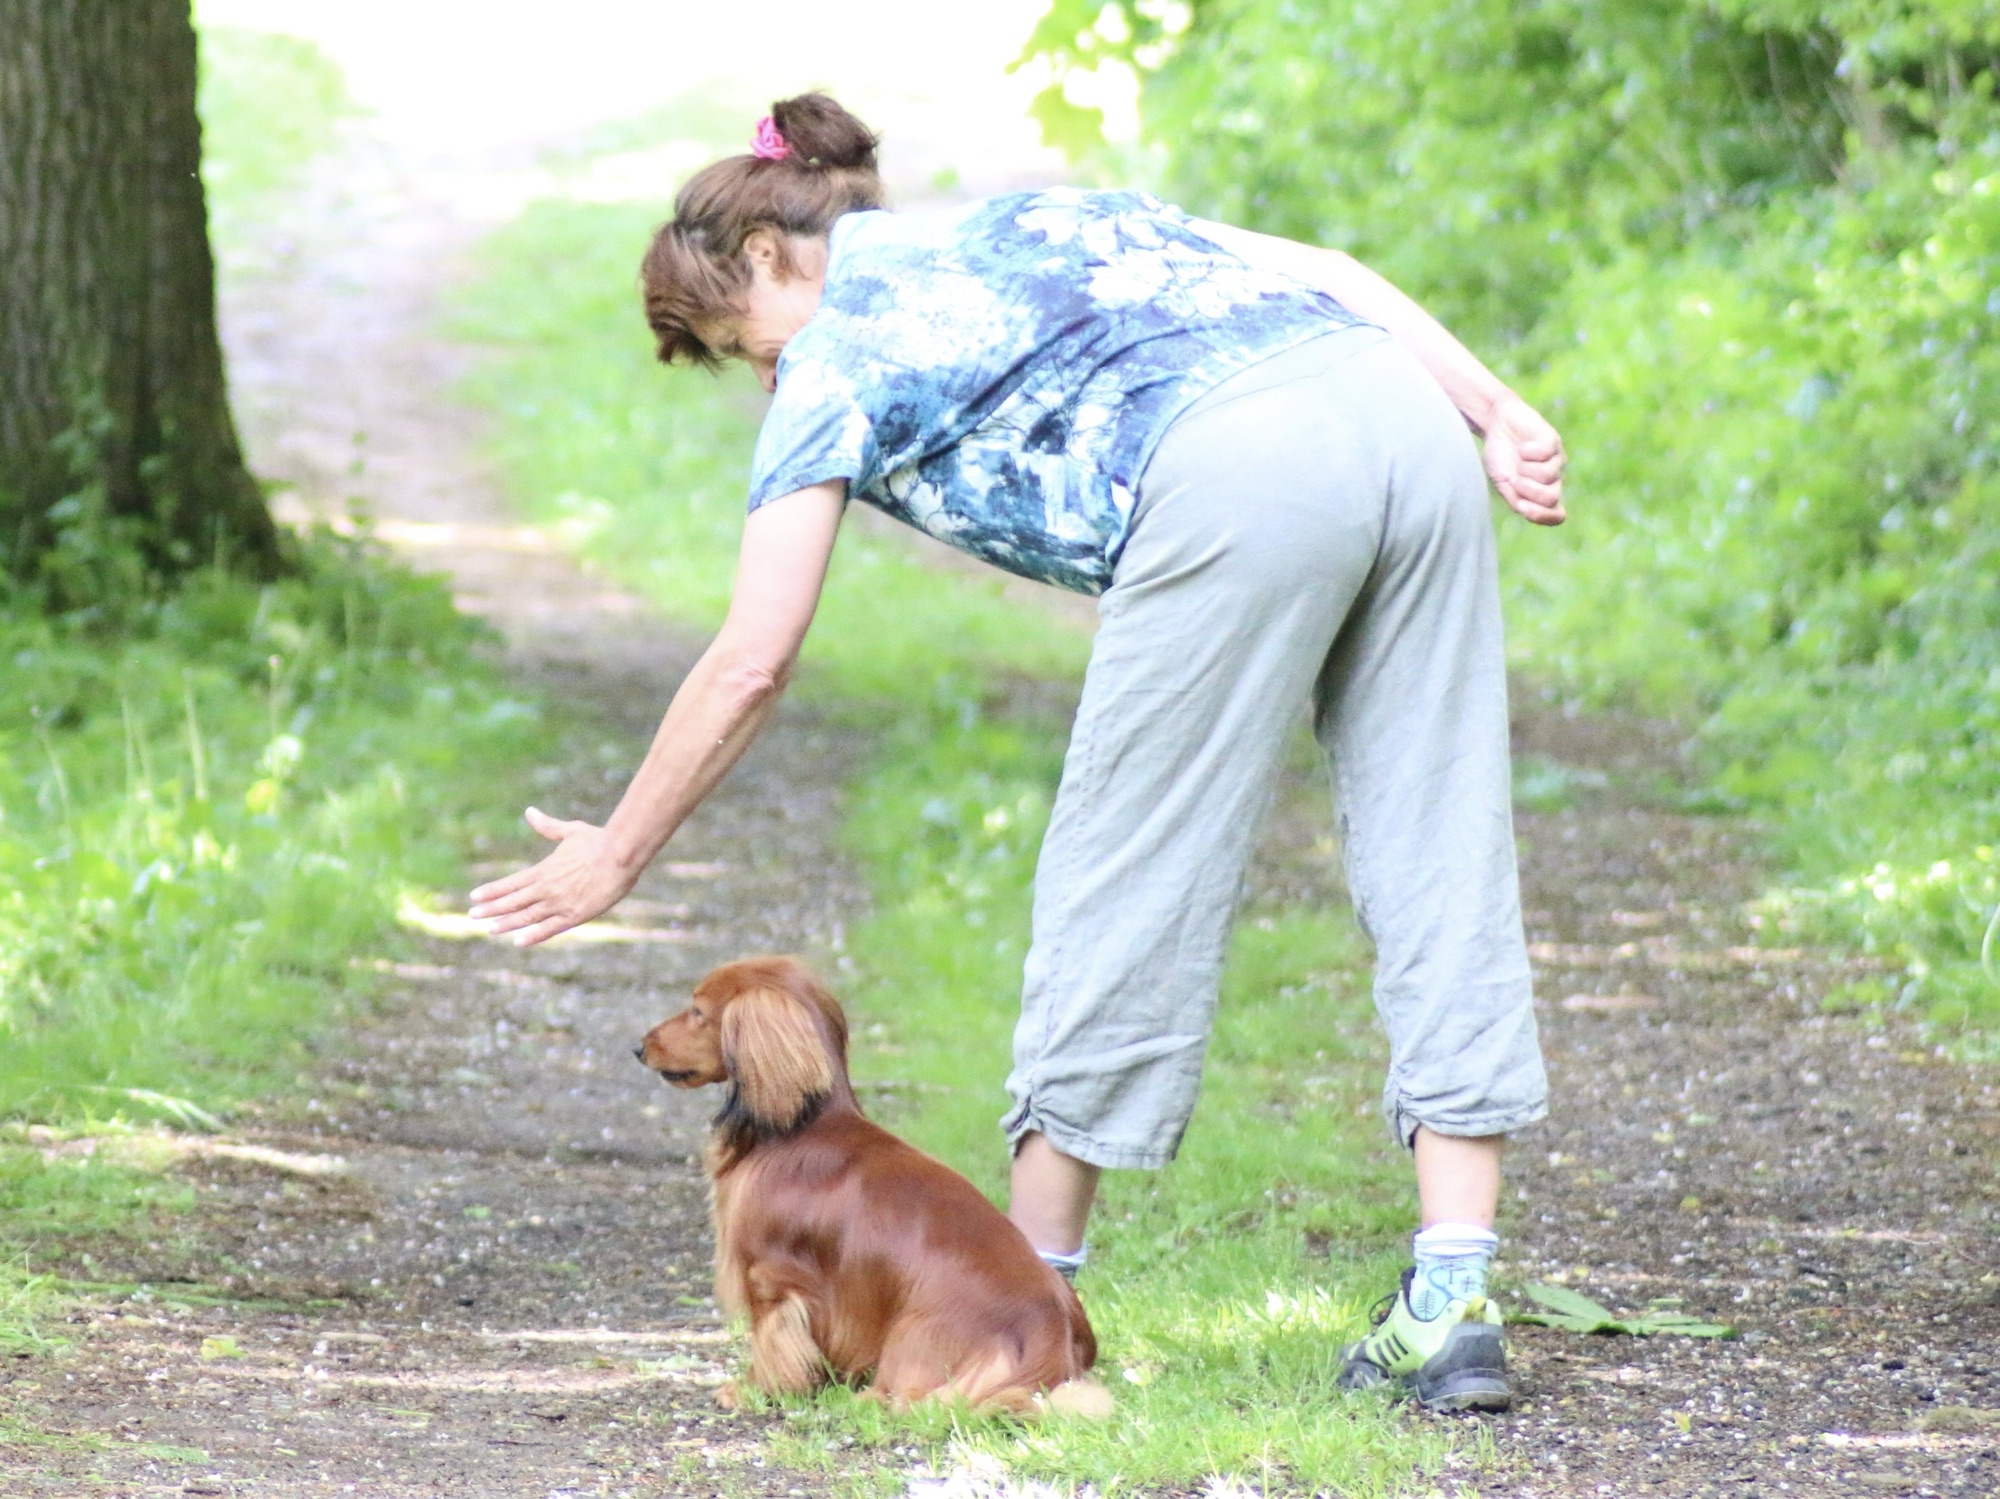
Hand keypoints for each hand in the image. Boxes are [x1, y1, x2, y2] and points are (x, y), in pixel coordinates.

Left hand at [467, 807, 637, 947]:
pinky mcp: (575, 915)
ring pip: (526, 917)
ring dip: (506, 924)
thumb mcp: (570, 831)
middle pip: (512, 902)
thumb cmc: (598, 841)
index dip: (491, 891)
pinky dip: (533, 936)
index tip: (474, 897)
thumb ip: (548, 826)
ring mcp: (559, 903)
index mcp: (543, 870)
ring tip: (490, 930)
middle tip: (472, 916)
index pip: (510, 883)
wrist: (620, 856)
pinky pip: (550, 929)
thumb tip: (529, 811)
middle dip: (491, 909)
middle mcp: (546, 889)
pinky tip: (518, 942)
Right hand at [1481, 394, 1566, 524]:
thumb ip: (1514, 499)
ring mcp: (1556, 459)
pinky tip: (1523, 447)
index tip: (1523, 508)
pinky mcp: (1553, 441)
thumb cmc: (1500, 456)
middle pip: (1551, 498)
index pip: (1556, 515)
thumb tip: (1526, 510)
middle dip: (1528, 490)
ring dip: (1525, 469)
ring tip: (1517, 459)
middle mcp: (1553, 479)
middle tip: (1513, 479)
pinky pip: (1545, 453)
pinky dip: (1527, 452)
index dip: (1543, 517)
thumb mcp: (1502, 483)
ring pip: (1548, 476)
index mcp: (1541, 494)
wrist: (1496, 425)